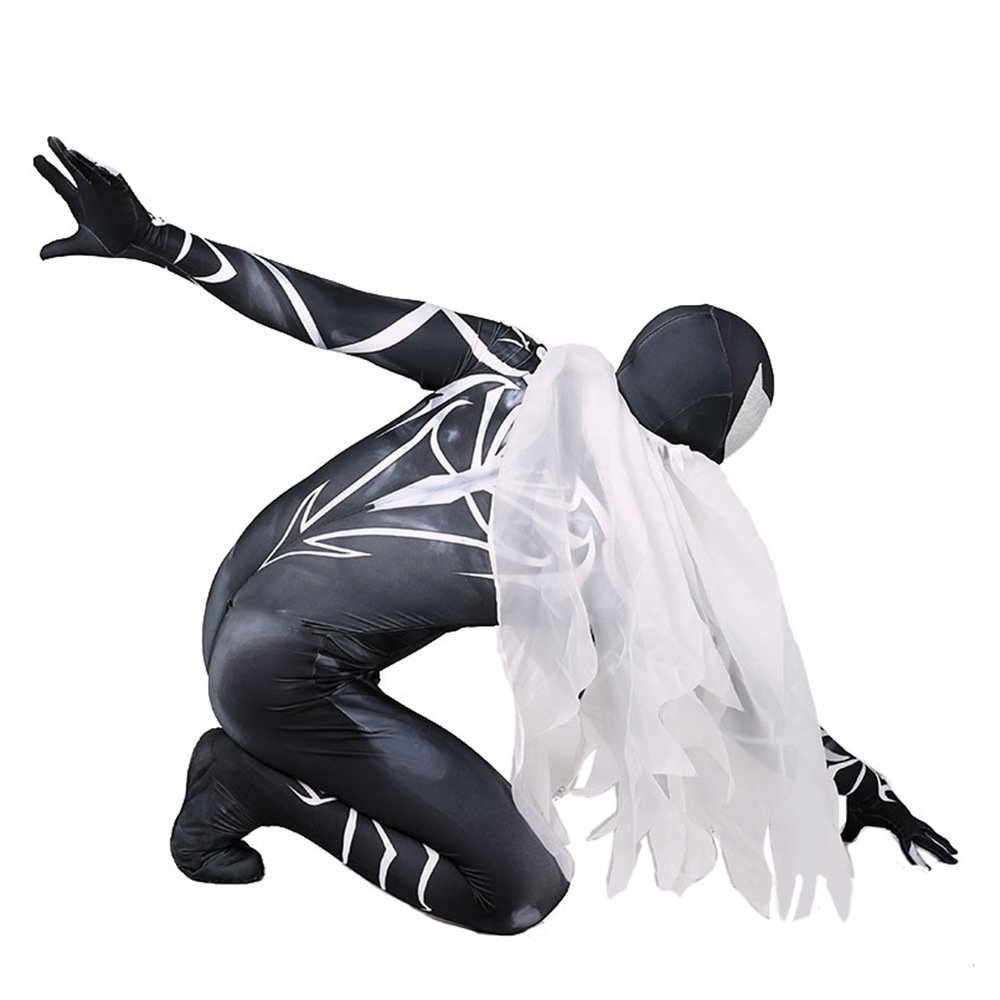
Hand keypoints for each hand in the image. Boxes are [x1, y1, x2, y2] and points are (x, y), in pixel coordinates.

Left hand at [34, 136, 154, 258]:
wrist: (139, 244)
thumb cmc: (114, 242)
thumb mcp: (82, 244)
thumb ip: (61, 247)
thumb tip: (40, 255)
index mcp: (79, 202)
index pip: (60, 184)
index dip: (48, 172)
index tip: (36, 159)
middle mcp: (91, 192)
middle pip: (73, 170)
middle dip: (62, 155)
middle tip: (50, 140)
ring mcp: (107, 190)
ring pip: (91, 171)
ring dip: (81, 161)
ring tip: (69, 152)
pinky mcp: (123, 192)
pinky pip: (115, 180)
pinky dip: (107, 173)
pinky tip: (98, 167)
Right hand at [841, 777, 957, 869]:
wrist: (860, 785)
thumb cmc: (858, 801)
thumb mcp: (855, 822)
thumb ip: (850, 834)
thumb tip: (840, 843)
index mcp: (898, 820)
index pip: (915, 834)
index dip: (923, 843)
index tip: (932, 851)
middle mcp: (906, 820)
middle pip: (928, 836)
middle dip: (941, 845)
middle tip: (954, 853)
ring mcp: (906, 821)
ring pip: (928, 839)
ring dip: (942, 849)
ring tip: (956, 857)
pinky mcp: (900, 825)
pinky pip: (909, 847)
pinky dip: (916, 859)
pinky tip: (925, 870)